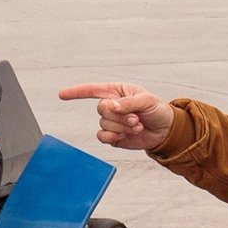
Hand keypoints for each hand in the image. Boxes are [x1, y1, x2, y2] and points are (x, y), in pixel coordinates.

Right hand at [58, 82, 172, 151]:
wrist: (166, 131)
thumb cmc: (158, 110)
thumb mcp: (146, 101)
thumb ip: (127, 103)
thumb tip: (110, 106)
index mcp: (117, 92)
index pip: (92, 90)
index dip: (76, 92)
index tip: (62, 94)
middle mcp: (112, 106)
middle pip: (101, 110)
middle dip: (119, 116)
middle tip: (135, 118)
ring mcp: (112, 122)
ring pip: (104, 125)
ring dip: (122, 127)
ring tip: (136, 125)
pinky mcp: (113, 136)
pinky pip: (103, 137)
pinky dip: (114, 137)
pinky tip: (126, 136)